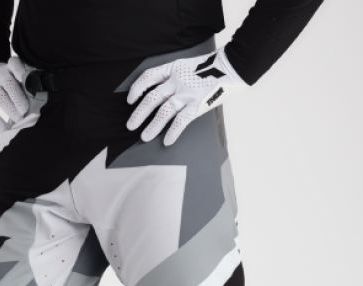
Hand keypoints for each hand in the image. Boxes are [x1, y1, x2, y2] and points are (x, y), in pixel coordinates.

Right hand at [0, 57, 29, 132]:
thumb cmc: (9, 81)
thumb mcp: (16, 75)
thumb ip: (27, 83)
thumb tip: (40, 103)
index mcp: (10, 68)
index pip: (15, 64)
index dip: (21, 71)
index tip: (28, 80)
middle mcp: (0, 76)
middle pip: (10, 85)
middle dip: (19, 99)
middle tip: (27, 111)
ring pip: (1, 99)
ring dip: (11, 111)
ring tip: (20, 121)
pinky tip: (6, 131)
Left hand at [127, 49, 246, 145]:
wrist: (232, 67)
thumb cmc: (210, 68)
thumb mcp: (187, 66)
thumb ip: (174, 78)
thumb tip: (162, 96)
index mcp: (173, 69)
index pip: (148, 77)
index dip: (137, 89)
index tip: (130, 100)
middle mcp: (177, 81)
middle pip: (152, 98)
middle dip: (139, 113)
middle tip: (130, 125)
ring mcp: (187, 94)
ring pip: (164, 112)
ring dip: (152, 126)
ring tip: (144, 137)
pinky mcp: (197, 105)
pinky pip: (181, 121)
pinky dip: (173, 132)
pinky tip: (166, 141)